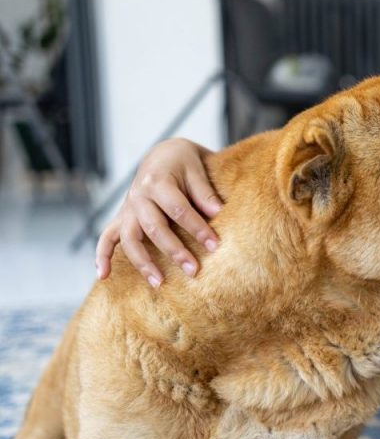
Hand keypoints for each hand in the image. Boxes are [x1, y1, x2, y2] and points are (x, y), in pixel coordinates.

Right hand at [95, 137, 222, 286]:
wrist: (162, 155)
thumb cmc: (183, 163)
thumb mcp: (196, 168)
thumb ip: (204, 192)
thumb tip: (218, 212)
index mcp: (157, 181)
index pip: (178, 209)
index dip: (197, 228)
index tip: (214, 245)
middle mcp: (138, 196)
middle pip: (154, 228)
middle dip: (174, 251)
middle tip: (193, 271)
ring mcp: (128, 208)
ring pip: (130, 238)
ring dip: (143, 262)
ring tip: (159, 283)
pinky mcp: (122, 218)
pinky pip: (106, 238)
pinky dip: (101, 256)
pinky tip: (103, 276)